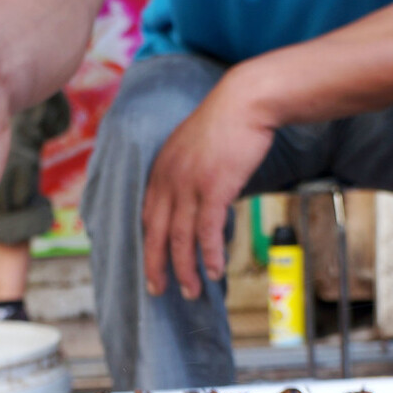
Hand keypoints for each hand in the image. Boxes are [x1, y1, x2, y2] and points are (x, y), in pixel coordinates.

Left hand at [142, 73, 274, 299]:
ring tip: (191, 291)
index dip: (147, 244)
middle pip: (154, 232)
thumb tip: (200, 202)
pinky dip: (208, 255)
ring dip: (184, 269)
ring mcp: (189, 185)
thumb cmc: (228, 124)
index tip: (150, 265)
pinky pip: (207, 232)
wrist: (247, 101)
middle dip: (155, 266)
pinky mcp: (213, 188)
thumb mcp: (196, 149)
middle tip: (158, 291)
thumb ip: (189, 175)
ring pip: (179, 238)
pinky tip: (214, 271)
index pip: (146, 215)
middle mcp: (168, 179)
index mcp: (161, 169)